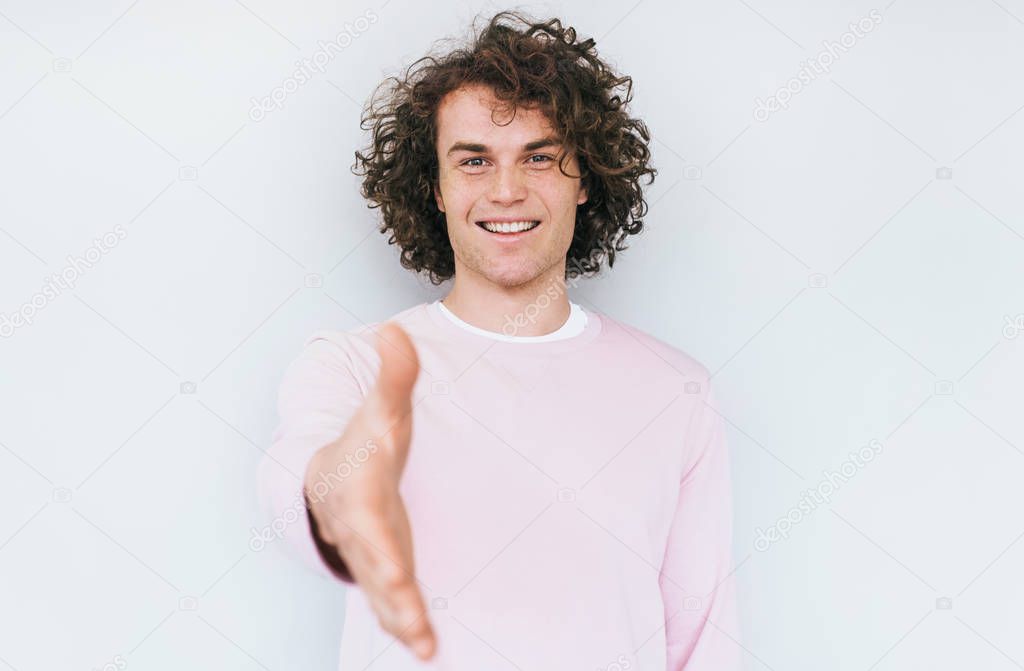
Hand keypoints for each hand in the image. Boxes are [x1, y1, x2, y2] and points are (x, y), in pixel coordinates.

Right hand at [305, 322, 435, 660]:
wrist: (329, 477)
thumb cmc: (360, 446)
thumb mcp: (381, 410)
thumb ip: (394, 376)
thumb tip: (395, 329)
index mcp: (359, 495)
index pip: (369, 523)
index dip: (381, 546)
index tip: (397, 570)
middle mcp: (360, 532)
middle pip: (375, 567)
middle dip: (392, 597)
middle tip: (412, 626)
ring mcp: (371, 555)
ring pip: (382, 593)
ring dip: (400, 620)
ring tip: (423, 647)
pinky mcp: (385, 569)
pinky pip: (392, 601)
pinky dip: (405, 624)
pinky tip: (426, 647)